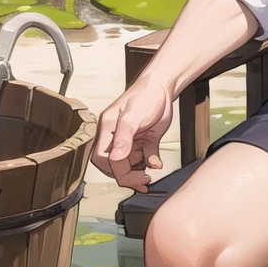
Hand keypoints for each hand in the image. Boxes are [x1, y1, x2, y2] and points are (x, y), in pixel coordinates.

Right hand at [91, 76, 173, 192]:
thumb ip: (123, 138)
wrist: (163, 87)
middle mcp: (116, 136)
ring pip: (129, 164)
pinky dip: (150, 164)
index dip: (118, 170)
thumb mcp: (132, 116)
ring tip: (148, 173)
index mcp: (108, 130)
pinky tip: (156, 164)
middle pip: (114, 165)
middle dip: (127, 175)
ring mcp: (131, 140)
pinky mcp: (144, 140)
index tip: (135, 175)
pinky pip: (144, 158)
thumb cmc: (145, 95)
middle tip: (143, 179)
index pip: (105, 158)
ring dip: (138, 171)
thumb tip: (115, 158)